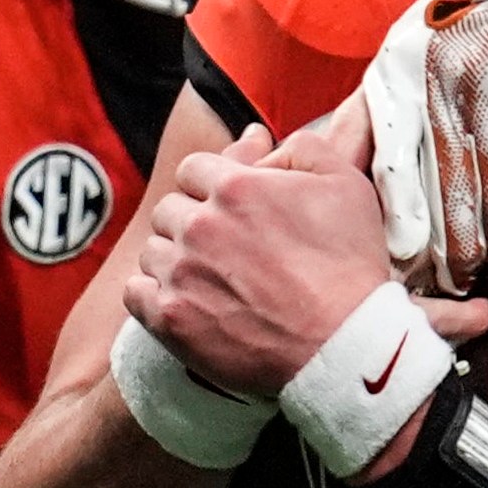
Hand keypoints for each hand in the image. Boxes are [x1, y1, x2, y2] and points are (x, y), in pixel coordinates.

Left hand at [126, 123, 392, 395]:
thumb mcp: (347, 185)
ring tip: (211, 278)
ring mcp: (180, 273)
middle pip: (169, 208)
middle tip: (227, 246)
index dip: (213, 184)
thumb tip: (265, 142)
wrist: (345, 346)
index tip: (232, 206)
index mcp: (237, 186)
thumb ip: (304, 148)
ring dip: (175, 258)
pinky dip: (154, 293)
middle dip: (193, 220)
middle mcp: (200, 224)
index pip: (194, 167)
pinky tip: (185, 300)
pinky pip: (136, 292)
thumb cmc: (351, 267)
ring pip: (152, 250)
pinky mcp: (169, 318)